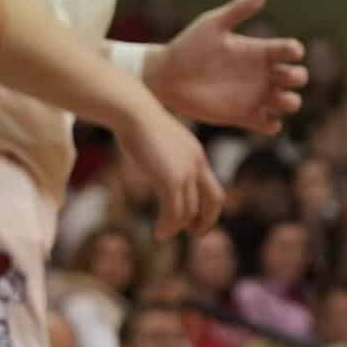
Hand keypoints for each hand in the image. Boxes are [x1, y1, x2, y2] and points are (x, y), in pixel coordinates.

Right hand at [117, 96, 220, 237]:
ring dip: (176, 227)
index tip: (194, 218)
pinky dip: (167, 226)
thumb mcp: (158, 140)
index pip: (212, 187)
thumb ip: (164, 155)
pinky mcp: (170, 179)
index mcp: (196, 155)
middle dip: (207, 220)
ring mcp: (186, 172)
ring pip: (189, 210)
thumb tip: (154, 163)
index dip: (207, 206)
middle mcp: (197, 164)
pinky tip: (158, 231)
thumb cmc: (137, 122)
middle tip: (194, 233)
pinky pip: (174, 212)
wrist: (132, 112)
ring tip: (162, 235)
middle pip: (214, 200)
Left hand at [147, 0, 306, 132]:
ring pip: (288, 102)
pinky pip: (270, 125)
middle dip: (298, 77)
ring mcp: (255, 96)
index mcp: (259, 51)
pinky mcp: (244, 116)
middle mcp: (262, 74)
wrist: (166, 77)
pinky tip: (263, 118)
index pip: (289, 51)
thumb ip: (238, 10)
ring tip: (279, 100)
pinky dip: (273, 125)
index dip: (295, 51)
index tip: (288, 51)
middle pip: (296, 77)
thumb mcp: (213, 24)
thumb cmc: (188, 46)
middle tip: (283, 77)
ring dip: (291, 102)